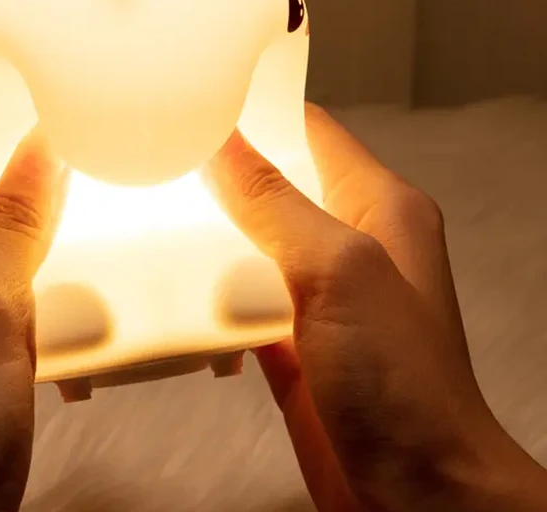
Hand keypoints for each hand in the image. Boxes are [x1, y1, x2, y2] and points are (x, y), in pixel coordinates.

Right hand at [205, 104, 546, 511]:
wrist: (415, 495)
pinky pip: (236, 298)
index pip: (311, 131)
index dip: (260, 112)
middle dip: (219, 178)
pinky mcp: (289, 336)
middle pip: (271, 186)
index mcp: (378, 207)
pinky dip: (207, 296)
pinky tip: (176, 297)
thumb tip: (224, 146)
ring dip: (207, 240)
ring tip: (156, 222)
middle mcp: (349, 243)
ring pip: (247, 243)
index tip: (204, 100)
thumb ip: (275, 204)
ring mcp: (317, 292)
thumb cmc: (409, 387)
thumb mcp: (338, 270)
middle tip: (165, 161)